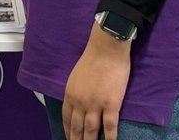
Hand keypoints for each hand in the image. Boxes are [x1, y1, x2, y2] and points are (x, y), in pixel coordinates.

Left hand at [62, 23, 131, 139]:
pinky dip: (110, 139)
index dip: (68, 132)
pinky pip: (110, 127)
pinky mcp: (111, 105)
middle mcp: (80, 102)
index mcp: (70, 94)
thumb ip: (76, 92)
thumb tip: (76, 106)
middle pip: (77, 128)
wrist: (106, 48)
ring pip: (91, 131)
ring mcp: (95, 104)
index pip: (67, 119)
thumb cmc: (93, 59)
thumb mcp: (76, 76)